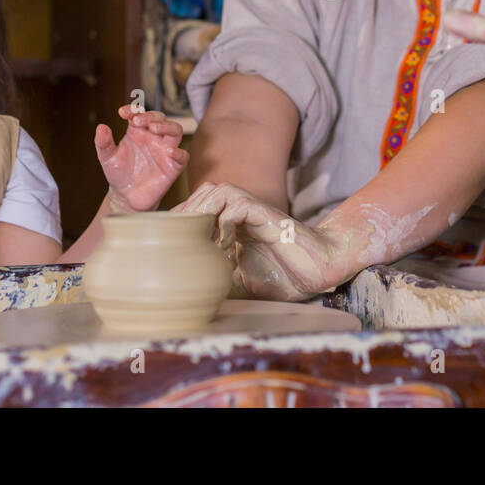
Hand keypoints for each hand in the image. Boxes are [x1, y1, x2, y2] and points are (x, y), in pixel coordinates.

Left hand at [95, 106, 187, 212]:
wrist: (126, 197)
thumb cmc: (118, 173)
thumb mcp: (107, 158)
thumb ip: (104, 143)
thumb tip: (101, 127)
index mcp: (138, 131)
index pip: (139, 114)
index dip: (133, 109)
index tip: (122, 112)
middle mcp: (154, 137)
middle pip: (160, 118)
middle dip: (150, 116)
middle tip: (138, 121)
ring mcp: (165, 150)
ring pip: (175, 131)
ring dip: (167, 127)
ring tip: (154, 128)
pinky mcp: (173, 166)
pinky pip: (183, 156)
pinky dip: (179, 152)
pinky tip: (170, 151)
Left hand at [173, 183, 343, 301]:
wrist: (319, 271)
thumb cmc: (284, 277)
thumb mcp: (239, 283)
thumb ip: (217, 279)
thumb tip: (184, 293)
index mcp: (233, 223)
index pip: (199, 207)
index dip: (181, 219)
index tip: (165, 241)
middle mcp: (241, 211)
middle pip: (203, 193)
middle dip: (186, 213)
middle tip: (177, 240)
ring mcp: (254, 210)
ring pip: (217, 191)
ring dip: (203, 213)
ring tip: (200, 242)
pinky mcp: (266, 214)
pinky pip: (237, 206)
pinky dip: (225, 223)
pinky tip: (226, 248)